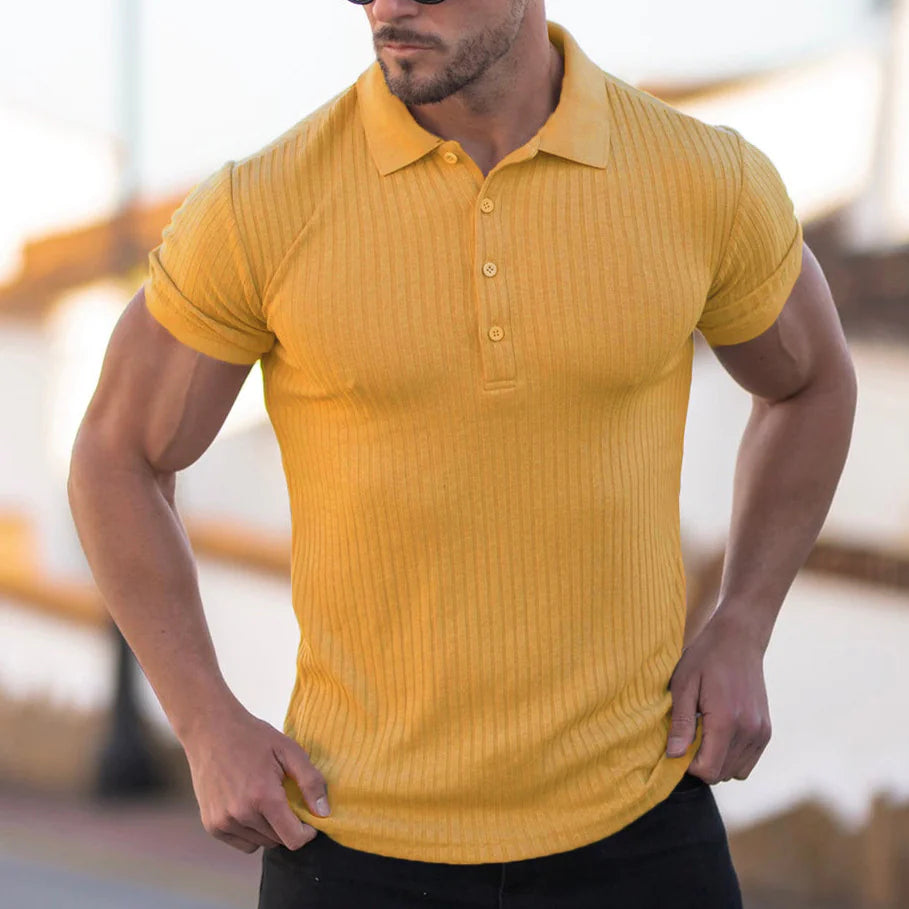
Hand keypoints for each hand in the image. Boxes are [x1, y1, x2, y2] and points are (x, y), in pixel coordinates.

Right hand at [181, 700, 330, 853]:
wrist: (210, 729)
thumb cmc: (253, 737)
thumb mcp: (289, 750)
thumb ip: (311, 781)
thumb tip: (324, 813)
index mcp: (263, 797)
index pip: (293, 839)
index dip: (307, 832)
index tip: (309, 817)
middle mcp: (241, 815)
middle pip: (278, 840)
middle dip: (288, 825)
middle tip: (285, 798)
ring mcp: (223, 822)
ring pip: (260, 843)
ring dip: (269, 829)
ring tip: (265, 798)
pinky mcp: (211, 825)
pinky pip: (242, 842)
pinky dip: (250, 831)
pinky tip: (249, 806)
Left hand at [665, 612, 772, 783]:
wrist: (739, 639)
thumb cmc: (705, 657)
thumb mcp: (683, 684)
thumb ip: (681, 722)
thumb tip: (674, 754)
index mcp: (726, 721)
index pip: (708, 770)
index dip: (689, 765)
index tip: (679, 744)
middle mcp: (749, 731)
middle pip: (722, 773)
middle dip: (701, 763)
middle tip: (690, 736)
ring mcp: (761, 732)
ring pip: (736, 771)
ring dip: (717, 761)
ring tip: (704, 733)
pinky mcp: (766, 730)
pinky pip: (748, 761)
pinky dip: (732, 756)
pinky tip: (719, 733)